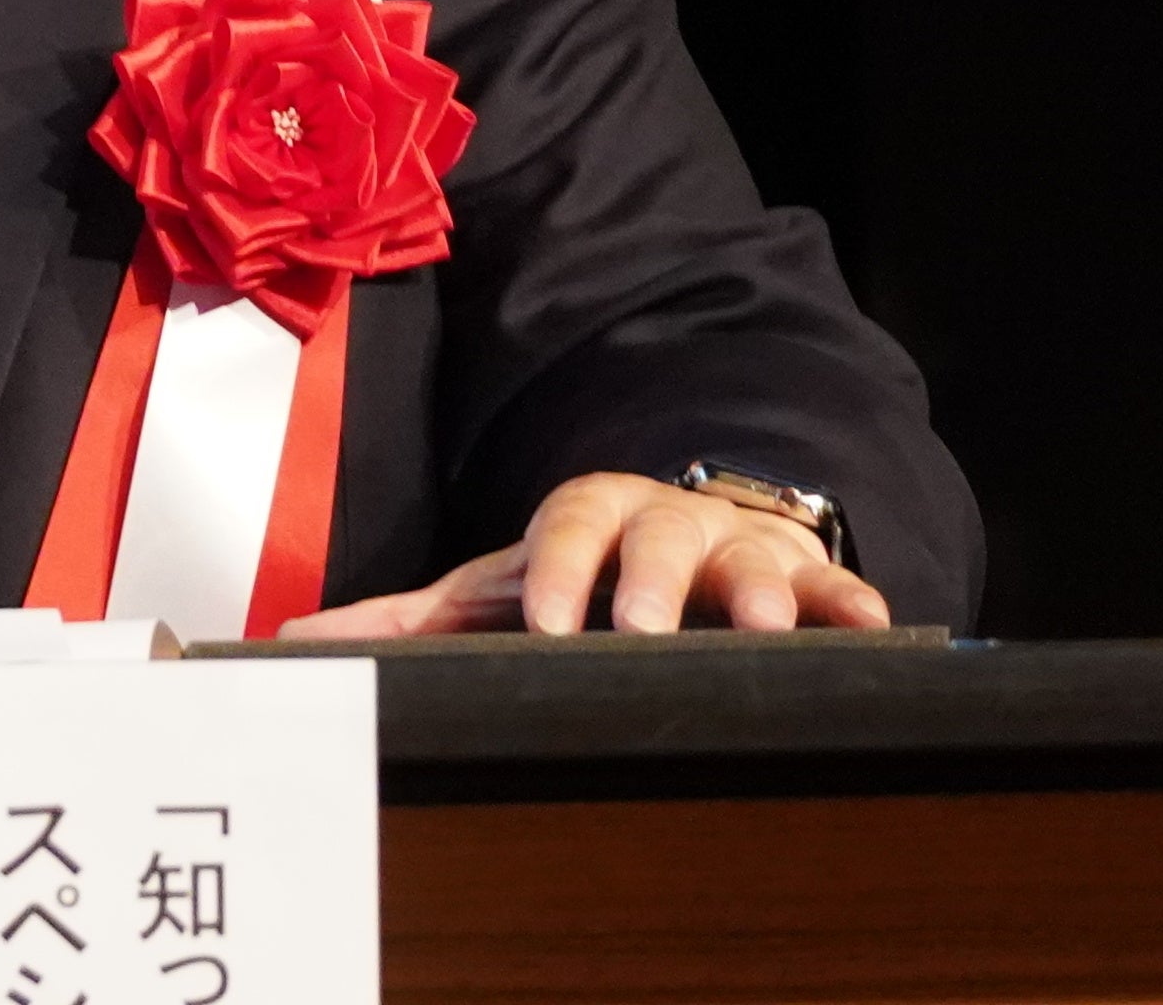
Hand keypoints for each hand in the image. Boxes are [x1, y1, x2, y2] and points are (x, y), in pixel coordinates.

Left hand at [279, 471, 892, 636]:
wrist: (692, 532)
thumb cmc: (581, 572)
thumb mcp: (494, 587)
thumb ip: (404, 617)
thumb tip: (292, 647)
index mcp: (586, 514)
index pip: (566, 527)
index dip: (558, 570)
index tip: (548, 622)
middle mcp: (664, 519)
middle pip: (657, 536)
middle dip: (650, 581)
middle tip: (641, 629)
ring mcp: (739, 546)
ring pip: (752, 559)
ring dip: (761, 591)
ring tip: (765, 630)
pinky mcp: (808, 577)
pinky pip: (837, 584)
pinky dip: (853, 603)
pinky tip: (871, 626)